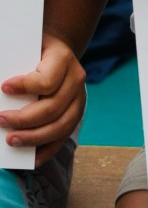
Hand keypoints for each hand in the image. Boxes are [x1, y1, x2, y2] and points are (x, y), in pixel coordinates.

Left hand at [0, 33, 85, 166]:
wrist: (56, 50)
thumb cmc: (34, 49)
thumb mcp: (25, 49)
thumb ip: (11, 65)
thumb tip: (0, 92)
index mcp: (63, 58)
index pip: (47, 80)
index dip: (25, 86)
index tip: (4, 88)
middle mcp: (76, 79)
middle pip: (52, 107)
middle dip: (24, 119)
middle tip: (0, 120)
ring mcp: (79, 98)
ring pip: (61, 125)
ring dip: (34, 137)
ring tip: (11, 140)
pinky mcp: (76, 113)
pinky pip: (64, 136)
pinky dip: (48, 149)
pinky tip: (32, 159)